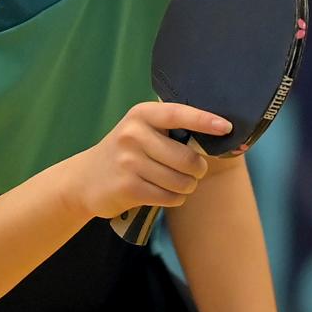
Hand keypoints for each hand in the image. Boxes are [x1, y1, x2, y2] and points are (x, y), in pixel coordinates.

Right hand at [64, 102, 230, 220]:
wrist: (84, 179)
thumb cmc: (125, 153)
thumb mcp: (141, 131)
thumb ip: (171, 130)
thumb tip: (218, 135)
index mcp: (141, 114)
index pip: (178, 113)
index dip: (204, 120)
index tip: (226, 127)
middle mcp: (133, 134)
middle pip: (188, 158)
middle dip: (197, 170)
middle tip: (192, 172)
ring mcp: (129, 161)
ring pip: (181, 181)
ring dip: (186, 187)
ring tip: (174, 183)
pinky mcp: (128, 187)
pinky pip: (170, 197)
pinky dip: (174, 198)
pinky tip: (162, 193)